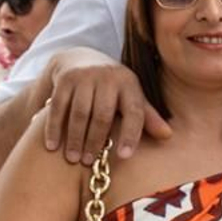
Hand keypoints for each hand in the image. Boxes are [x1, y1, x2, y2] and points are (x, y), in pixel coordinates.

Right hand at [43, 48, 170, 163]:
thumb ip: (146, 117)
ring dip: (75, 138)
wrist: (80, 58)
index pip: (134, 112)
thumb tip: (168, 136)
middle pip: (103, 115)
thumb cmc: (112, 88)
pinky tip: (52, 146)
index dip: (131, 135)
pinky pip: (58, 107)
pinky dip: (54, 128)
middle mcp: (108, 77)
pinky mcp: (64, 79)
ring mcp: (84, 76)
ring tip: (72, 159)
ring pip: (79, 113)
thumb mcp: (130, 96)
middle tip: (89, 162)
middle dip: (95, 141)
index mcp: (129, 83)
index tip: (124, 157)